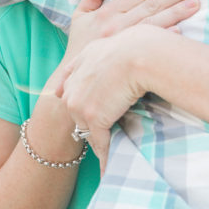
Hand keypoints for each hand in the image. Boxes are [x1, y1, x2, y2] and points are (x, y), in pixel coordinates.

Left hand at [59, 25, 169, 173]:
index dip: (69, 91)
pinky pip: (99, 142)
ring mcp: (81, 101)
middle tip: (95, 133)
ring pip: (87, 127)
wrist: (142, 53)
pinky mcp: (93, 118)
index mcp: (84, 58)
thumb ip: (114, 50)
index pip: (69, 79)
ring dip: (96, 141)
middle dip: (85, 120)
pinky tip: (109, 167)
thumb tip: (134, 50)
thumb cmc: (143, 45)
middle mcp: (76, 80)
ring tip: (104, 154)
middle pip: (75, 107)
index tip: (64, 98)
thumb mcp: (121, 40)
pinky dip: (105, 157)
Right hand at [63, 0, 201, 67]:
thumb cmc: (79, 47)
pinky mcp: (124, 60)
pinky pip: (146, 47)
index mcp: (107, 12)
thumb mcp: (80, 15)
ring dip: (176, 12)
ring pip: (153, 23)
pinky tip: (181, 32)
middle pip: (151, 4)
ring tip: (196, 2)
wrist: (71, 81)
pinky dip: (163, 38)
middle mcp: (115, 25)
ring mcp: (121, 43)